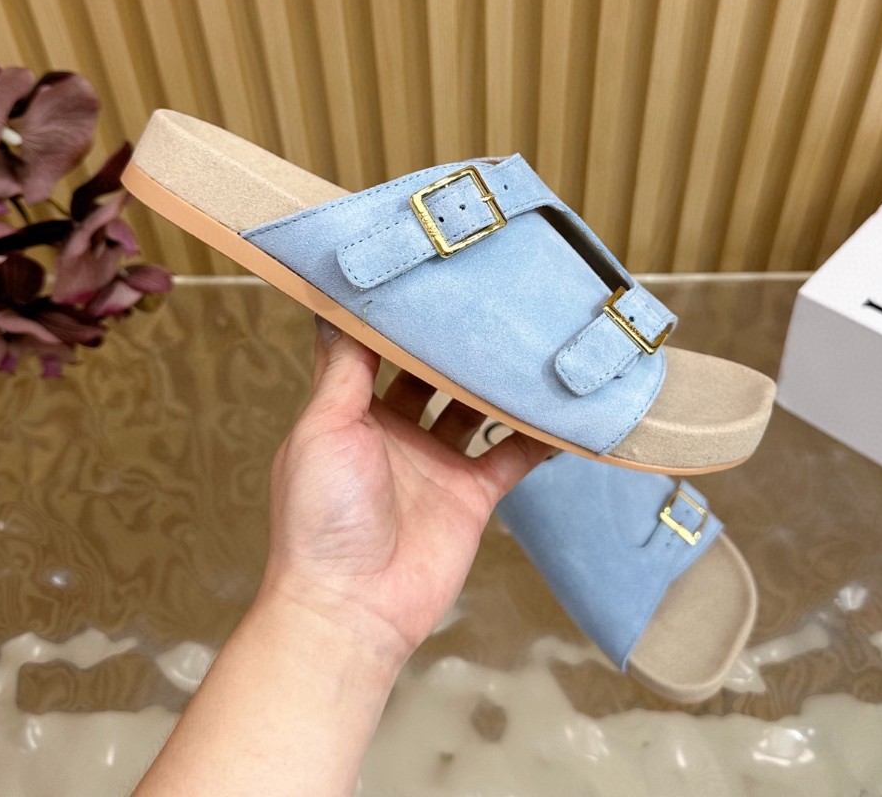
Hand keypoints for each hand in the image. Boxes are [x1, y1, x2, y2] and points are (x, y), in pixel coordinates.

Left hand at [260, 314, 550, 667]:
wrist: (351, 607)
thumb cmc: (321, 515)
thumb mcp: (323, 429)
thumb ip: (341, 373)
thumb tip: (332, 310)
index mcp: (353, 413)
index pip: (376, 353)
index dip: (395, 319)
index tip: (421, 273)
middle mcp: (396, 432)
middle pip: (432, 375)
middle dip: (453, 343)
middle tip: (488, 296)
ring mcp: (436, 463)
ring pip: (475, 409)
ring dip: (496, 382)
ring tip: (528, 339)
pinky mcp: (472, 494)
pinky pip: (511, 457)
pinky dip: (536, 437)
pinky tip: (560, 410)